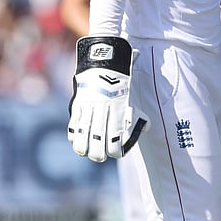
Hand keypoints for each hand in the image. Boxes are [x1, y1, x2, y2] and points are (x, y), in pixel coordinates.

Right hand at [67, 36, 148, 161]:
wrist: (104, 63)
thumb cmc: (121, 83)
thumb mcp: (131, 98)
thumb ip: (136, 115)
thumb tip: (146, 127)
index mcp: (118, 111)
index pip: (115, 140)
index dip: (115, 151)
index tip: (115, 153)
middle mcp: (102, 111)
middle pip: (98, 141)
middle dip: (98, 154)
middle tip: (100, 156)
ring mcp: (88, 108)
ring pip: (83, 136)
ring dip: (84, 148)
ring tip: (86, 152)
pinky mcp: (77, 105)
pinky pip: (73, 125)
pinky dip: (74, 135)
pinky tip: (77, 141)